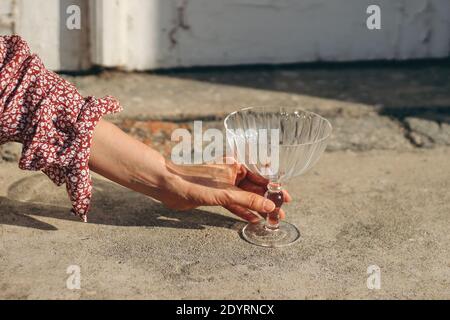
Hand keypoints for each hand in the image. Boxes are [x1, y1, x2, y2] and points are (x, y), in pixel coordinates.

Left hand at [162, 160, 291, 222]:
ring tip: (271, 219)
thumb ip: (248, 199)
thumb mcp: (225, 193)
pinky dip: (243, 211)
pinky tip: (253, 219)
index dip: (274, 189)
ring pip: (245, 197)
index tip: (286, 199)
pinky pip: (234, 204)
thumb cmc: (194, 182)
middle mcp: (231, 174)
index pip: (261, 177)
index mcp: (235, 166)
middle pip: (254, 188)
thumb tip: (269, 206)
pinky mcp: (215, 196)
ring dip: (257, 208)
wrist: (168, 185)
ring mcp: (223, 185)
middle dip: (267, 201)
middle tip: (280, 213)